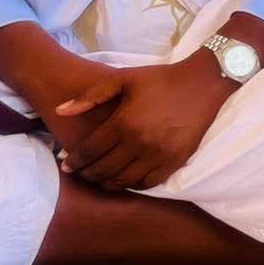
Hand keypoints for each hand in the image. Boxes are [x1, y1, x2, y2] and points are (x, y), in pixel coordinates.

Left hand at [52, 56, 236, 190]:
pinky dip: (133, 185)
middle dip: (88, 174)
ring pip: (124, 180)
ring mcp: (159, 155)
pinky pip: (148, 182)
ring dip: (108, 183)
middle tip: (81, 173)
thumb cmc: (160, 79)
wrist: (203, 83)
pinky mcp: (175, 161)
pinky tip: (126, 179)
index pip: (90, 151)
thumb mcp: (123, 79)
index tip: (67, 164)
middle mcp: (139, 143)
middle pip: (104, 169)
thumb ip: (90, 96)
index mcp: (124, 123)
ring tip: (100, 179)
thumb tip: (60, 112)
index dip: (75, 160)